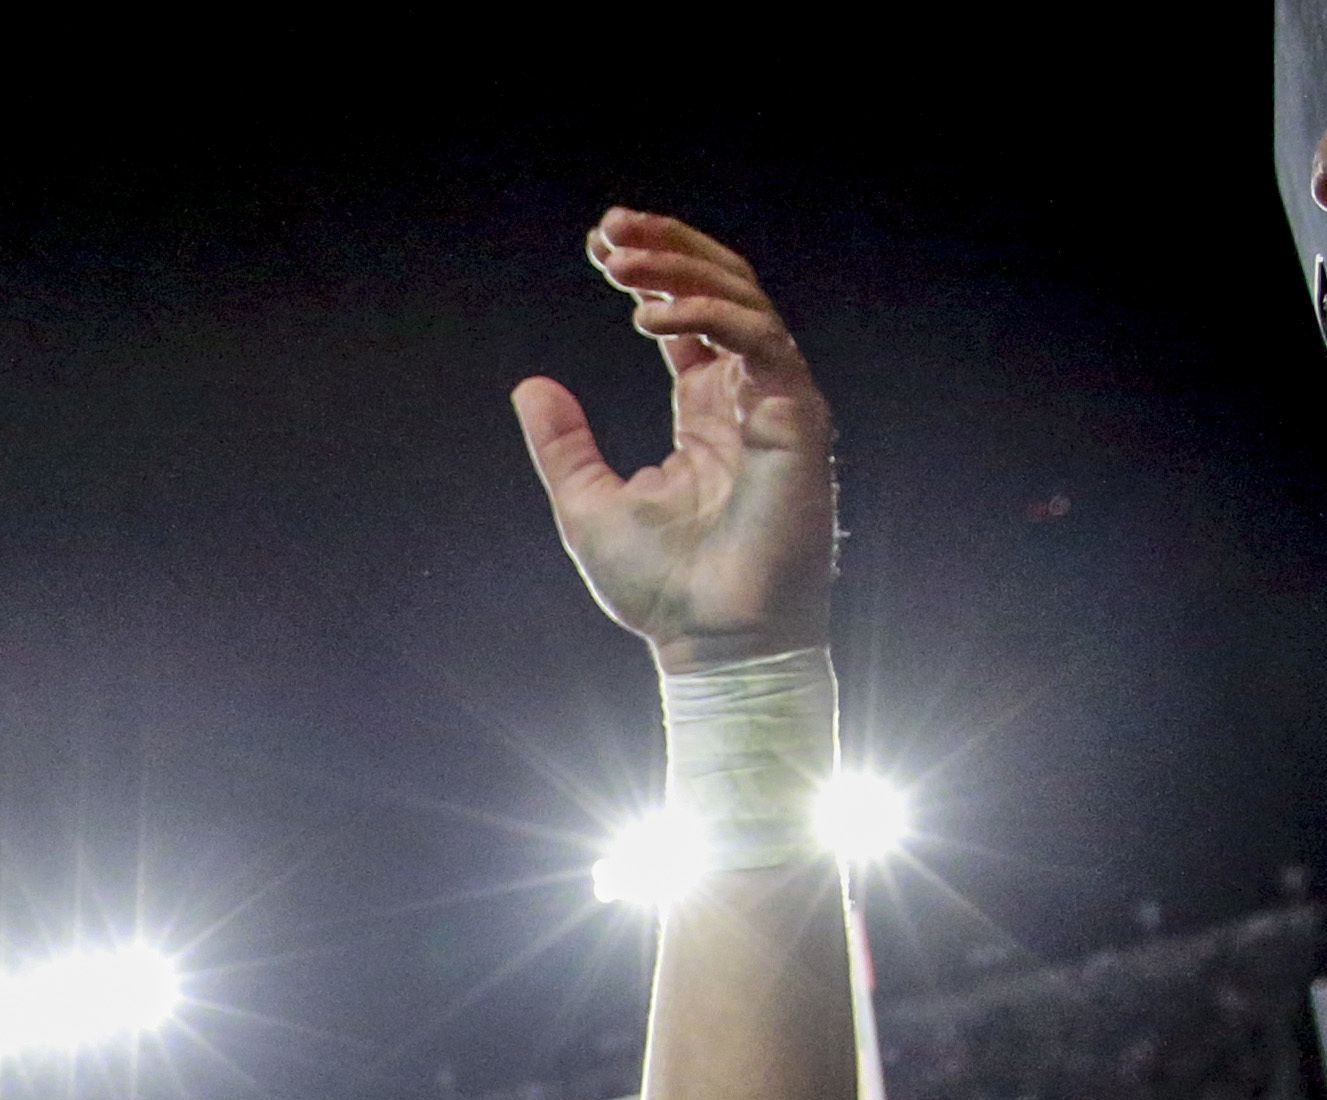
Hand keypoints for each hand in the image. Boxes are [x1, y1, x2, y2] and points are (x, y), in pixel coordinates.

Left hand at [512, 211, 833, 673]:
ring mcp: (775, 403)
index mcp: (706, 412)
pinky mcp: (796, 418)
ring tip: (620, 263)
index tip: (599, 248)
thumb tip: (530, 385)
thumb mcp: (586, 502)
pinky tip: (650, 317)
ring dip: (680, 271)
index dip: (651, 273)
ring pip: (743, 300)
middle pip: (719, 291)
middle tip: (609, 229)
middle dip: (666, 249)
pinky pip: (758, 341)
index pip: (689, 316)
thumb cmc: (661, 589)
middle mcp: (745, 397)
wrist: (711, 643)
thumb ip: (564, 444)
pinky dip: (707, 318)